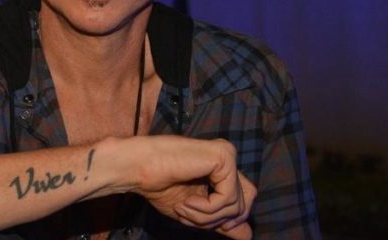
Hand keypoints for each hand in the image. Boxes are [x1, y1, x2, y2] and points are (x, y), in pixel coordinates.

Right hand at [128, 137, 256, 239]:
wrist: (138, 169)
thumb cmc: (159, 186)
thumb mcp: (195, 211)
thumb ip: (220, 220)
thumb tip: (248, 236)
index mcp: (220, 168)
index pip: (244, 197)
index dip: (232, 217)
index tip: (208, 223)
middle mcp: (226, 158)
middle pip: (245, 202)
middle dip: (218, 219)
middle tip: (188, 215)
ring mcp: (226, 155)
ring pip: (236, 203)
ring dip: (207, 216)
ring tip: (182, 207)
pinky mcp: (224, 157)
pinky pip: (228, 197)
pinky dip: (207, 207)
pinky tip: (186, 201)